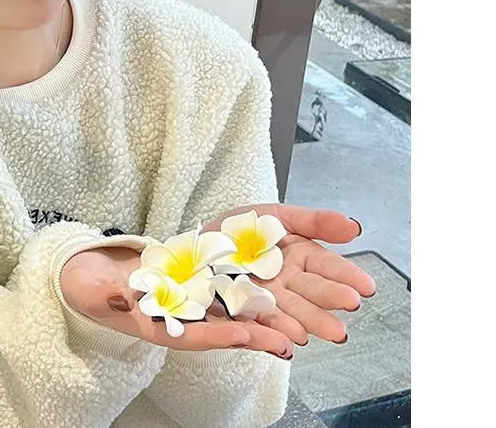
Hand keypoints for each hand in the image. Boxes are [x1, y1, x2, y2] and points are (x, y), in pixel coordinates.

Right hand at [60, 247, 294, 357]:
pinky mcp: (187, 282)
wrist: (86, 271)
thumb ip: (106, 295)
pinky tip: (268, 288)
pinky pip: (217, 288)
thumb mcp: (89, 290)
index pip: (187, 335)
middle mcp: (174, 317)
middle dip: (251, 335)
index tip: (242, 338)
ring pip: (224, 311)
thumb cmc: (84, 286)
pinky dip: (241, 290)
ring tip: (292, 327)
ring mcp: (182, 300)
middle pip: (217, 329)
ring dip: (256, 317)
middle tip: (287, 343)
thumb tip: (122, 297)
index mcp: (152, 325)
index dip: (215, 337)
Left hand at [202, 204, 376, 344]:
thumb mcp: (275, 215)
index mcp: (295, 259)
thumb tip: (354, 227)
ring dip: (298, 324)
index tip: (365, 286)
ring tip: (310, 332)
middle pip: (307, 294)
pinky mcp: (234, 317)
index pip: (324, 267)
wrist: (192, 246)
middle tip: (348, 306)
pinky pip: (249, 327)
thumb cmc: (236, 231)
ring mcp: (259, 302)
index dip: (344, 276)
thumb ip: (314, 221)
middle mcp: (282, 285)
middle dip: (326, 302)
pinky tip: (281, 342)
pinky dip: (265, 336)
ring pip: (282, 315)